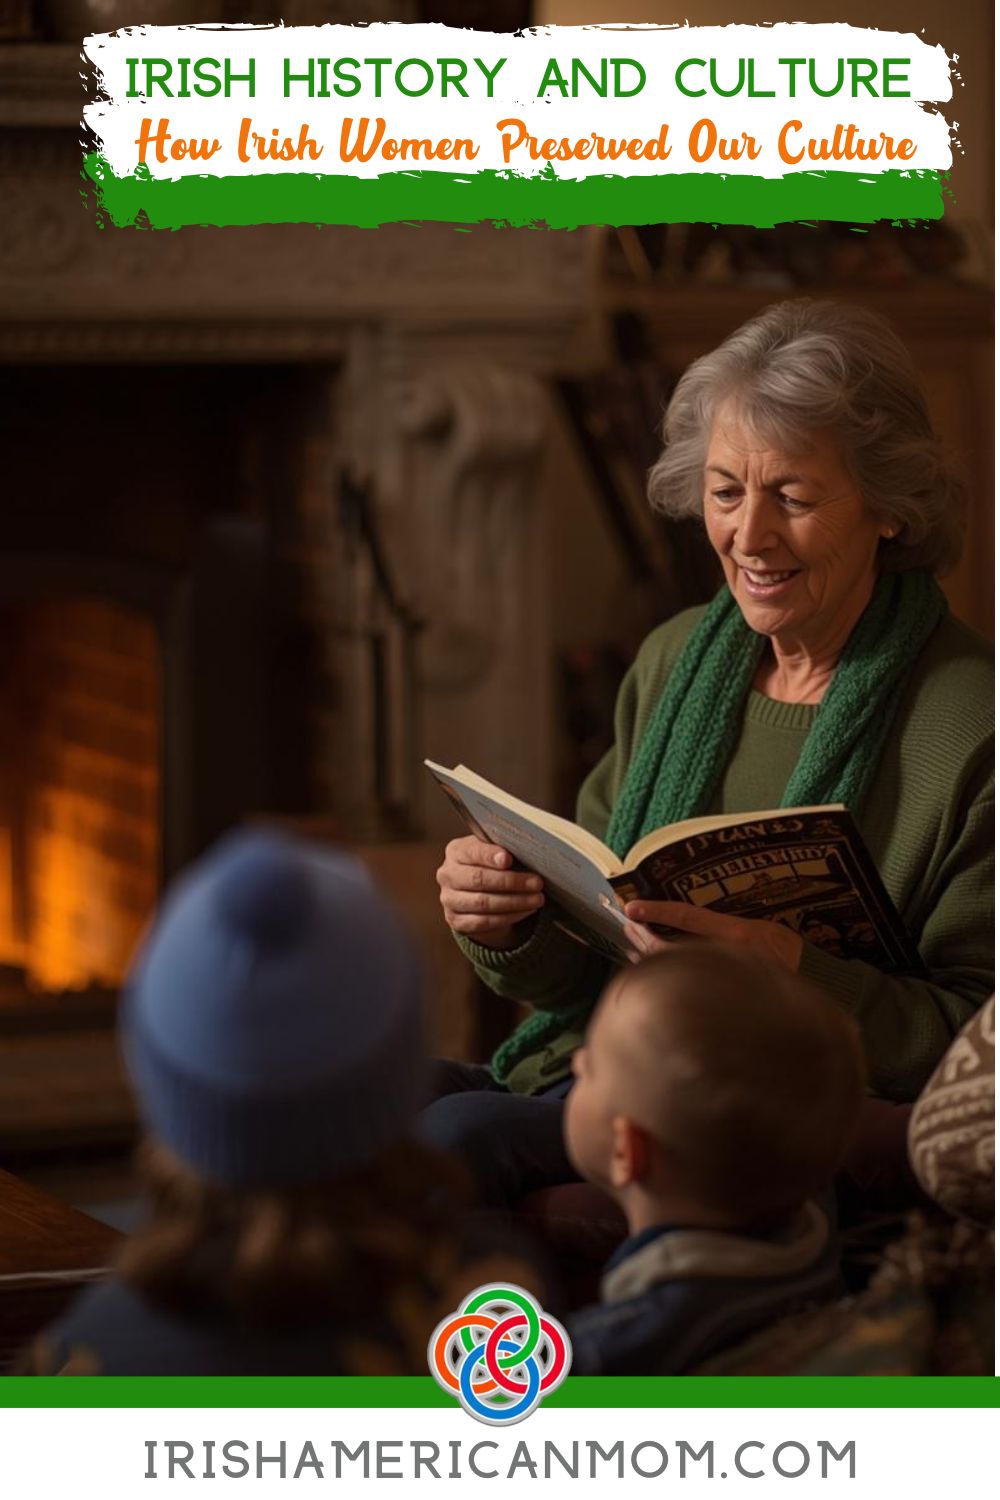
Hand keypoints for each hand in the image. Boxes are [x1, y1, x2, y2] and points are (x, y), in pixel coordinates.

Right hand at [437, 836, 544, 948]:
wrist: (477, 892)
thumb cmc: (490, 865)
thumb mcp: (495, 851)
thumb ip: (504, 849)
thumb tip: (525, 850)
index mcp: (456, 851)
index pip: (472, 852)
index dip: (490, 856)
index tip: (509, 859)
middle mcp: (447, 875)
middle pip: (478, 879)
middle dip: (511, 882)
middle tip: (536, 883)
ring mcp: (449, 900)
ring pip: (483, 903)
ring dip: (514, 902)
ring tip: (536, 899)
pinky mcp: (456, 921)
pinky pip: (484, 922)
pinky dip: (509, 917)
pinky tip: (525, 911)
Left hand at [623, 900, 802, 973]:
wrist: (814, 986)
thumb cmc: (791, 951)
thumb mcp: (764, 931)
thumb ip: (730, 928)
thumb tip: (688, 917)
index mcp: (739, 935)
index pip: (688, 918)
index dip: (658, 911)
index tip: (632, 907)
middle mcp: (727, 958)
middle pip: (672, 949)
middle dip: (646, 939)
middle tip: (627, 926)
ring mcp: (722, 981)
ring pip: (675, 969)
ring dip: (650, 958)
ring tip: (632, 946)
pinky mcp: (720, 999)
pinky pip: (684, 985)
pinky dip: (666, 976)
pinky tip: (653, 970)